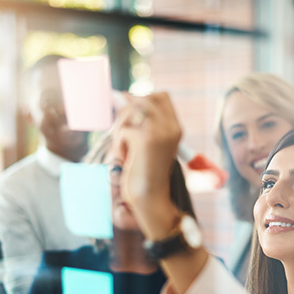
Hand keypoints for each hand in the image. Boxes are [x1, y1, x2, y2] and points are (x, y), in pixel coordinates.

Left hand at [112, 92, 182, 237]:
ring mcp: (159, 132)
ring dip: (120, 129)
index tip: (130, 116)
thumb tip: (120, 96)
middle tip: (123, 135)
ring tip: (124, 149)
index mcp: (175, 127)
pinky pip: (123, 130)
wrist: (150, 198)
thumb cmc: (145, 173)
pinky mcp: (146, 140)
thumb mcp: (147, 143)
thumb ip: (140, 121)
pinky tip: (126, 159)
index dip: (142, 100)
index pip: (160, 96)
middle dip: (126, 113)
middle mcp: (171, 127)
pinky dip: (119, 145)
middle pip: (142, 99)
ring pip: (130, 111)